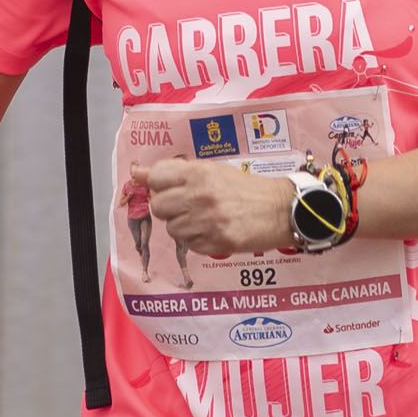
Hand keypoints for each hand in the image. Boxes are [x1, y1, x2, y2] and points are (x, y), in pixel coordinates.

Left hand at [126, 157, 296, 260]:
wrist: (281, 209)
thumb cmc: (246, 188)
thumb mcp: (212, 170)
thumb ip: (175, 173)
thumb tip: (136, 173)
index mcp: (198, 173)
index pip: (155, 179)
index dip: (159, 185)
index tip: (169, 188)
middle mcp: (199, 196)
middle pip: (159, 207)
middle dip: (170, 209)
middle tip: (189, 206)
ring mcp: (207, 222)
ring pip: (173, 230)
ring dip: (184, 227)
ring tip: (205, 220)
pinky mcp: (216, 243)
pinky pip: (190, 246)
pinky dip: (199, 241)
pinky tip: (215, 231)